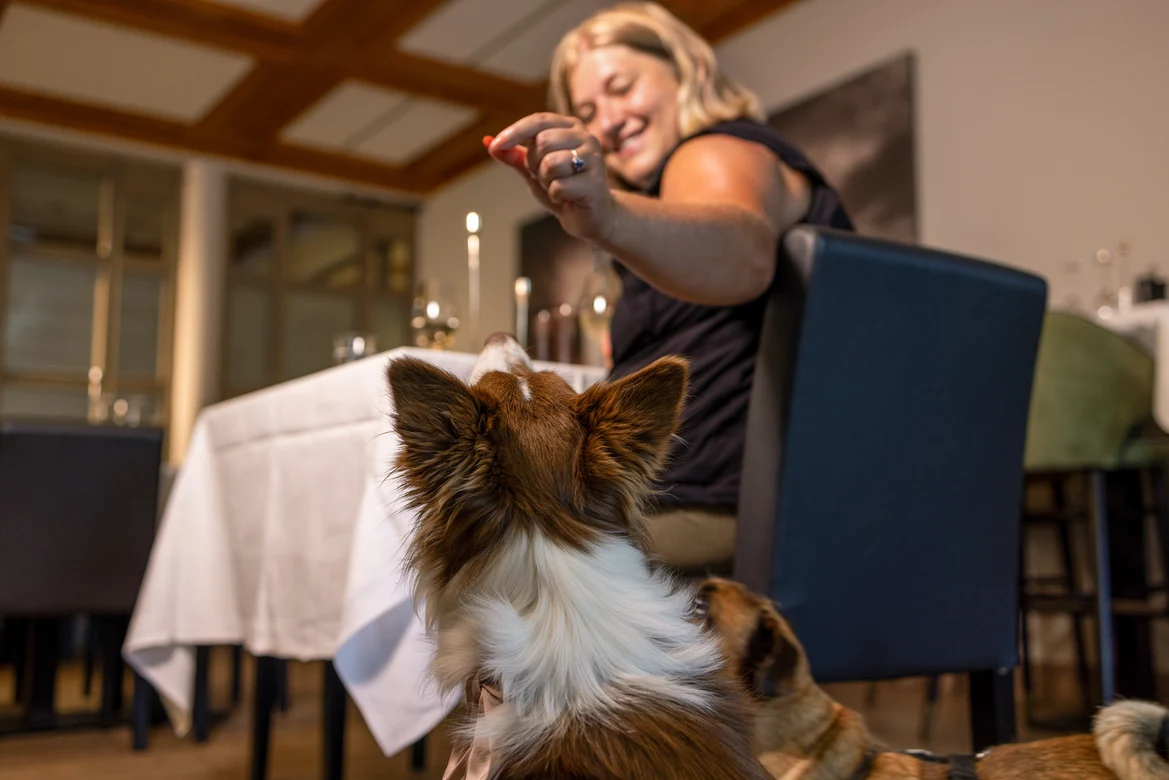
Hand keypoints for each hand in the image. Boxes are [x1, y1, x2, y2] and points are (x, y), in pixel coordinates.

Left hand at [485, 113, 614, 243]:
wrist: (590, 217)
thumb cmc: (563, 189)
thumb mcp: (534, 171)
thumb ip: (515, 157)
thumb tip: (488, 142)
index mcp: (570, 128)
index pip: (538, 120)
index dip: (515, 131)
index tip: (496, 145)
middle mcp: (586, 137)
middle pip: (543, 142)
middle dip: (534, 164)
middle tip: (544, 176)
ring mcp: (594, 158)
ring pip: (550, 163)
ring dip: (546, 181)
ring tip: (558, 186)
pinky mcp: (595, 182)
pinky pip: (559, 186)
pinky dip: (556, 196)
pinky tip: (568, 198)